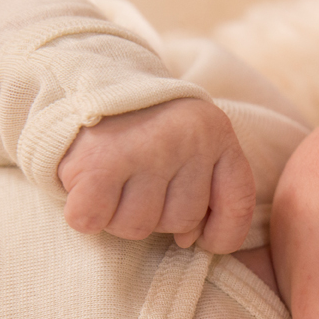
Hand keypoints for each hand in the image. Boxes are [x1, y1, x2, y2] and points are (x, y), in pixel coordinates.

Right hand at [57, 98, 255, 252]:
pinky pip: (93, 219)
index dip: (222, 234)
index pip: (237, 203)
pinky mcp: (99, 162)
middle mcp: (185, 138)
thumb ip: (202, 188)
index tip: (202, 239)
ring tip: (108, 180)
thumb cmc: (140, 125)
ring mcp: (143, 149)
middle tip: (133, 183)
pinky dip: (84, 214)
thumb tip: (189, 241)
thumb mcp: (187, 142)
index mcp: (215, 132)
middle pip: (181, 222)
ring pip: (137, 226)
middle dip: (154, 216)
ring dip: (116, 216)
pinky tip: (84, 187)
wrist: (82, 77)